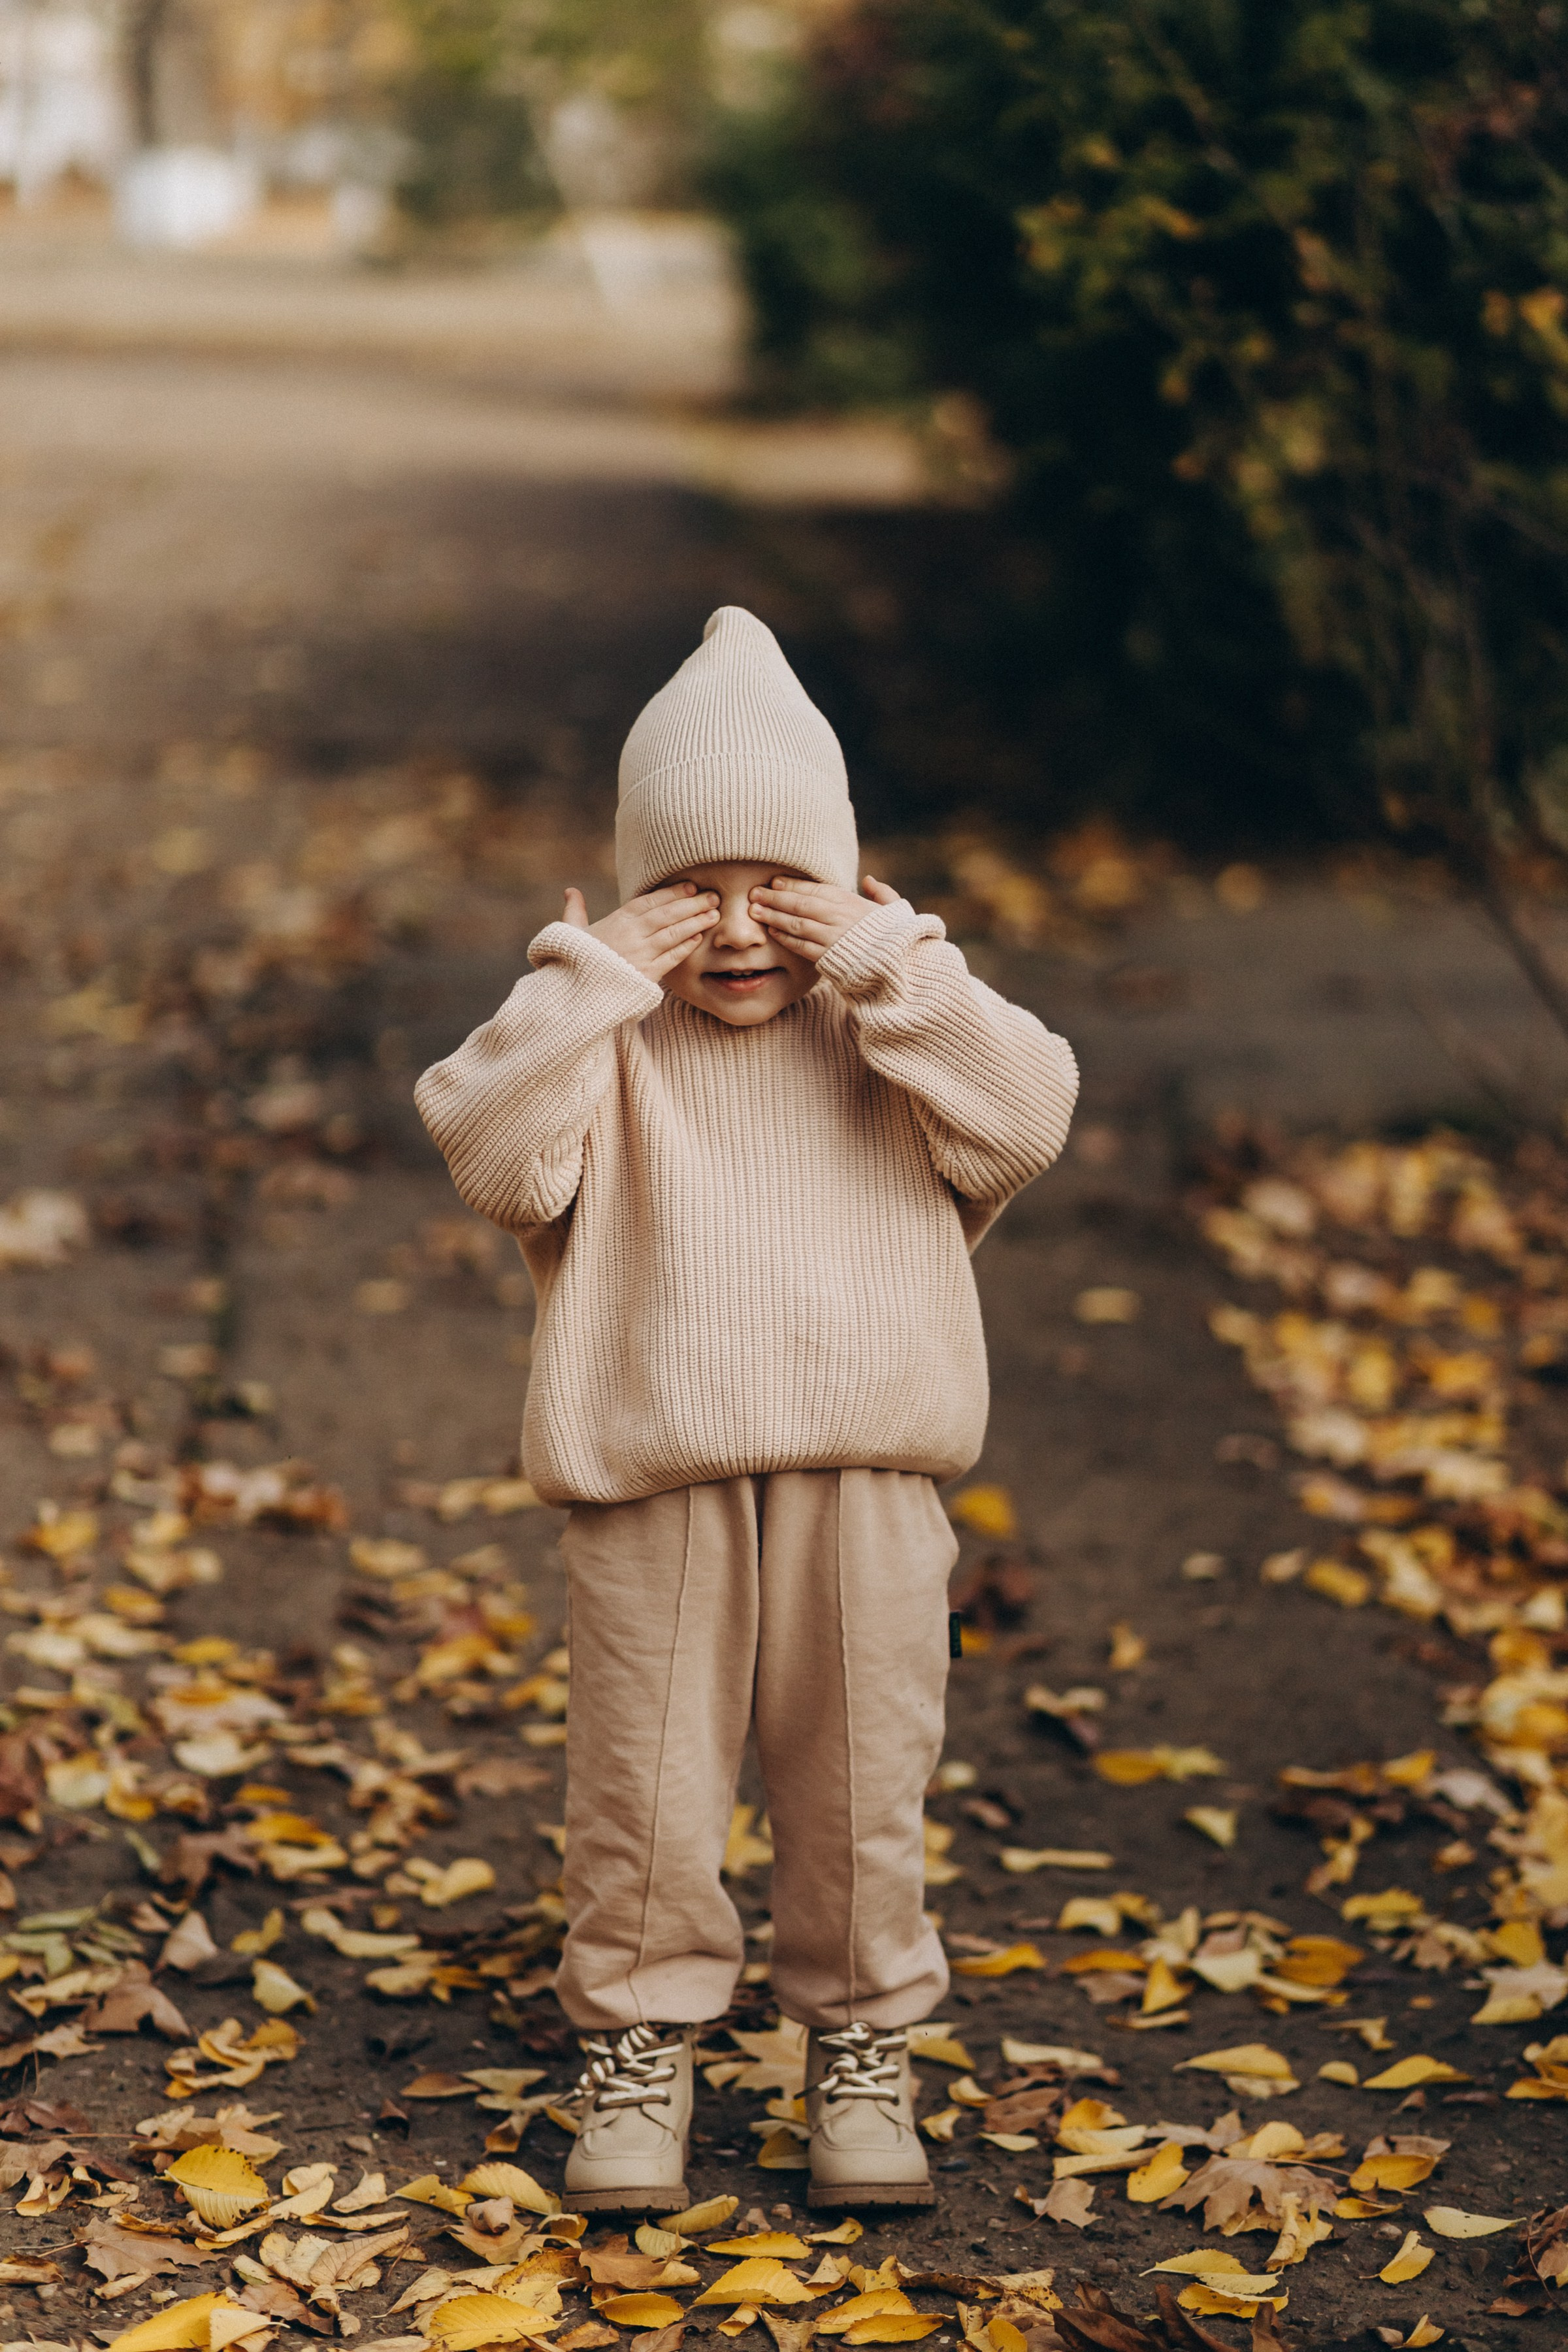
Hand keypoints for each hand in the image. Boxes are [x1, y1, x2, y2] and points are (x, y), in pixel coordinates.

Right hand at [562, 882, 718, 980]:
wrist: (573, 995)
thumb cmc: (572, 962)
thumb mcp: (570, 933)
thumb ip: (575, 911)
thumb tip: (571, 891)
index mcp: (615, 922)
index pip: (648, 902)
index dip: (672, 893)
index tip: (691, 886)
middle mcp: (630, 935)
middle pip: (667, 914)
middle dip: (692, 904)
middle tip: (714, 896)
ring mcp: (640, 956)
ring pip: (673, 934)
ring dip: (696, 922)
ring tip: (715, 914)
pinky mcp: (646, 976)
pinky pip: (671, 958)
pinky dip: (686, 947)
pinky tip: (699, 938)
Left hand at [749, 874, 899, 962]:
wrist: (904, 965)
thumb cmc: (900, 937)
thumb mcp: (896, 910)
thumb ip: (881, 894)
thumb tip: (868, 880)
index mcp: (853, 902)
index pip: (816, 889)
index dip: (793, 885)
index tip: (775, 881)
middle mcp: (840, 916)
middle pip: (800, 903)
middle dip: (775, 898)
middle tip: (754, 893)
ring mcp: (833, 937)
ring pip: (797, 923)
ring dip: (774, 916)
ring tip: (755, 911)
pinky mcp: (830, 957)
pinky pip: (802, 946)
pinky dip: (786, 938)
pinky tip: (772, 932)